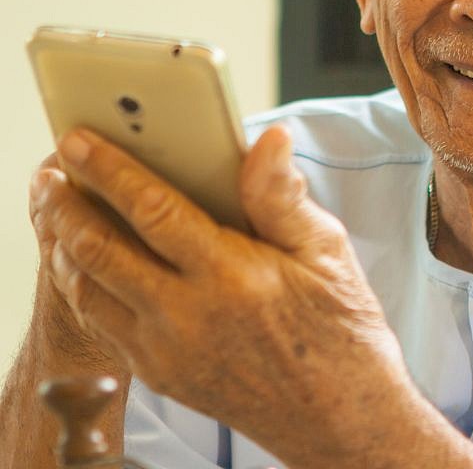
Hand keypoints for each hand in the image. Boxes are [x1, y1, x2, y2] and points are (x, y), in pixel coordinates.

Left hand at [45, 125, 420, 467]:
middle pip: (100, 252)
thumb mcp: (326, 252)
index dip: (109, 171)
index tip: (77, 142)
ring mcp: (168, 353)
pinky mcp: (162, 375)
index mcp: (232, 277)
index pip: (153, 211)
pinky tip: (89, 262)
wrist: (338, 419)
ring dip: (64, 246)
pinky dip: (84, 285)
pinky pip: (103, 324)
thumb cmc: (340, 329)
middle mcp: (188, 318)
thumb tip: (270, 139)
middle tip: (48, 174)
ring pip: (88, 292)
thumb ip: (283, 196)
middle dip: (65, 207)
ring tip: (58, 212)